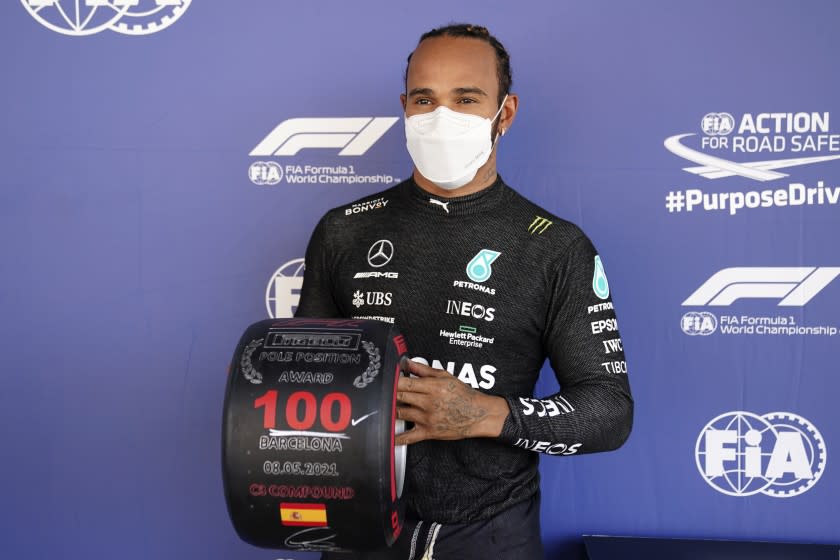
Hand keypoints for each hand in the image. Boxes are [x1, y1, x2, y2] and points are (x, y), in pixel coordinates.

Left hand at [394, 359, 508, 444]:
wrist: (478, 414)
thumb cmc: (463, 395)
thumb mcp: (445, 376)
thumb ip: (424, 370)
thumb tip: (407, 362)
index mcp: (432, 387)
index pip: (405, 383)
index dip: (392, 382)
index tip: (385, 380)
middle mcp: (428, 403)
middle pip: (400, 397)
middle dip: (389, 395)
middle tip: (381, 393)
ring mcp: (427, 418)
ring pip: (400, 414)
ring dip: (390, 410)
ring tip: (383, 407)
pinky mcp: (428, 432)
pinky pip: (409, 437)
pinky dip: (397, 438)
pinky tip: (387, 436)